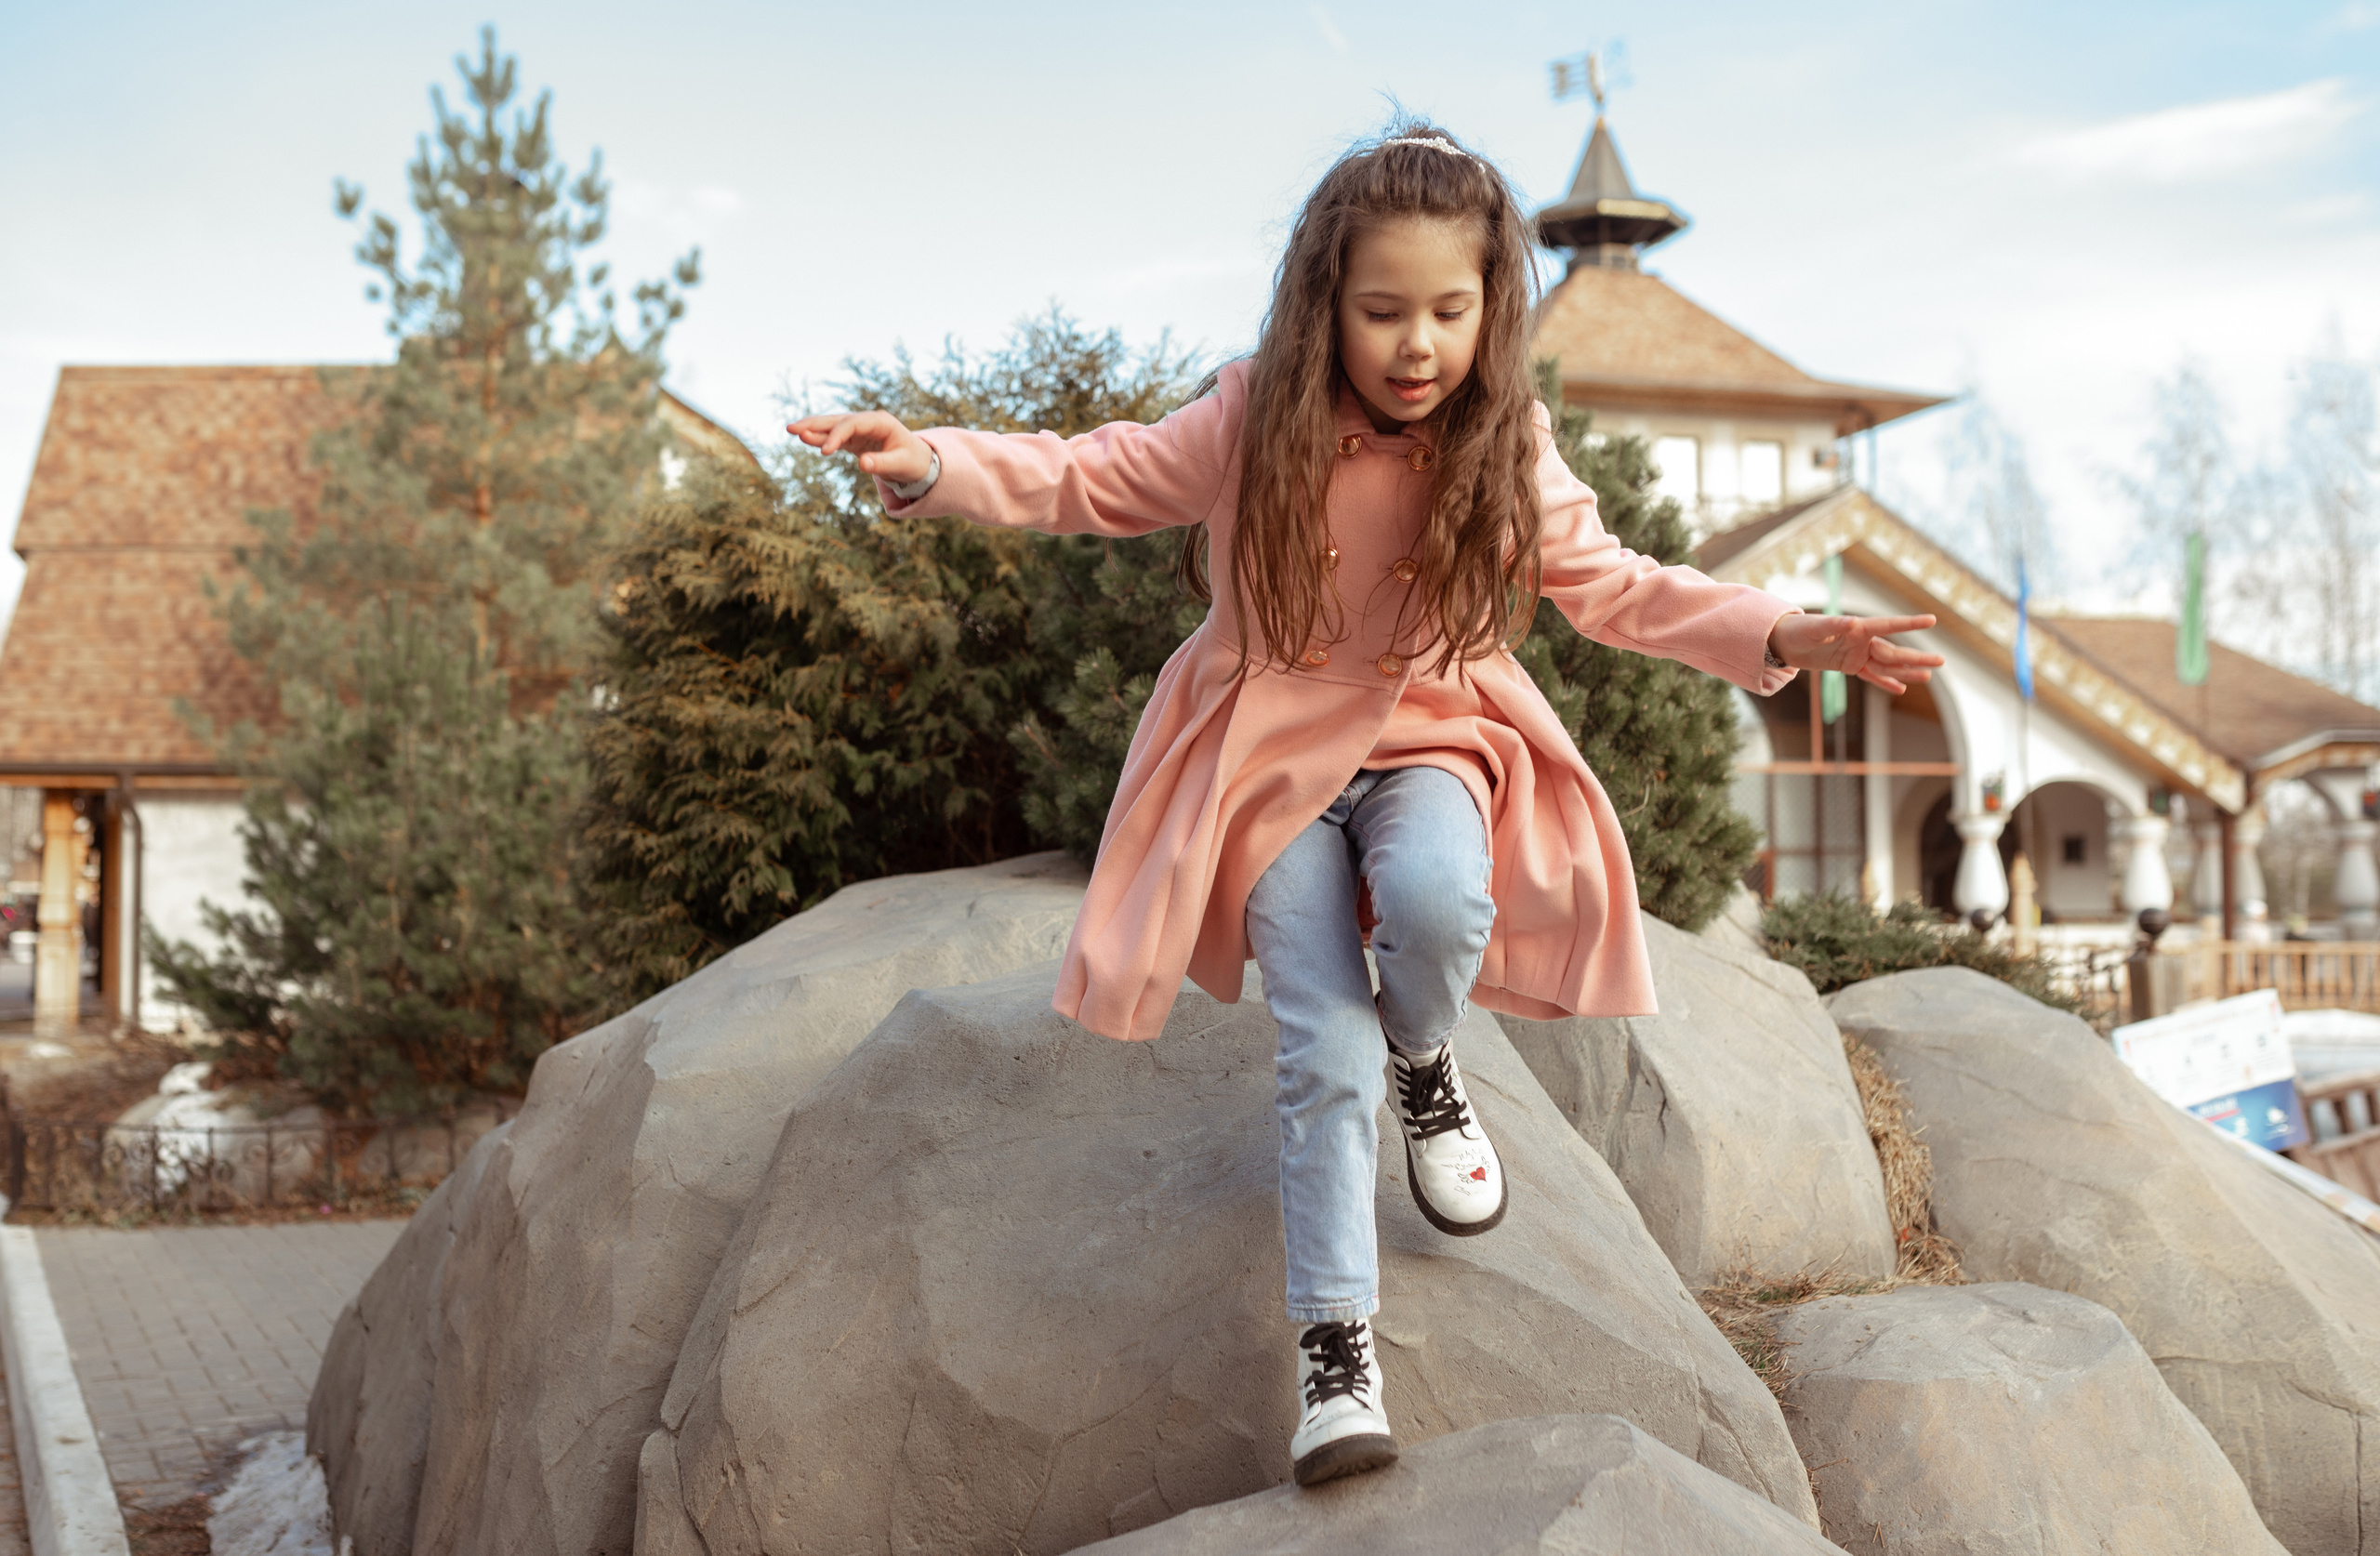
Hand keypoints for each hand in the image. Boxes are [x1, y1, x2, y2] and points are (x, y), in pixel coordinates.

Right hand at [786, 410, 934, 486]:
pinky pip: (834, 438)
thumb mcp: (901, 464)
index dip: (837, 435)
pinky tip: (804, 439)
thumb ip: (882, 464)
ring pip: (832, 427)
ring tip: (791, 431)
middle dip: (815, 424)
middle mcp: (867, 421)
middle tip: (793, 429)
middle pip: (838, 420)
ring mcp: (859, 430)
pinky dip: (820, 439)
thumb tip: (862, 464)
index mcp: (881, 422)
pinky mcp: (854, 440)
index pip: (852, 424)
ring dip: (813, 429)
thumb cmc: (912, 461)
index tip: (825, 451)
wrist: (917, 461)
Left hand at [1768, 613, 1942, 694]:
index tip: (1932, 619)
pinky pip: (1871, 676)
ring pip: (1887, 665)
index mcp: (1857, 628)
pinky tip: (1901, 689)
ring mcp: (1857, 654)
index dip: (1909, 623)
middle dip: (1917, 658)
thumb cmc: (1799, 630)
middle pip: (1893, 651)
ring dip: (1907, 671)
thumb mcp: (1814, 628)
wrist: (1785, 641)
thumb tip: (1852, 622)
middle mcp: (1861, 641)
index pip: (1888, 626)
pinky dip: (1885, 682)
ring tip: (1929, 677)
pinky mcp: (1849, 666)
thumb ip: (1834, 625)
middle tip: (1941, 662)